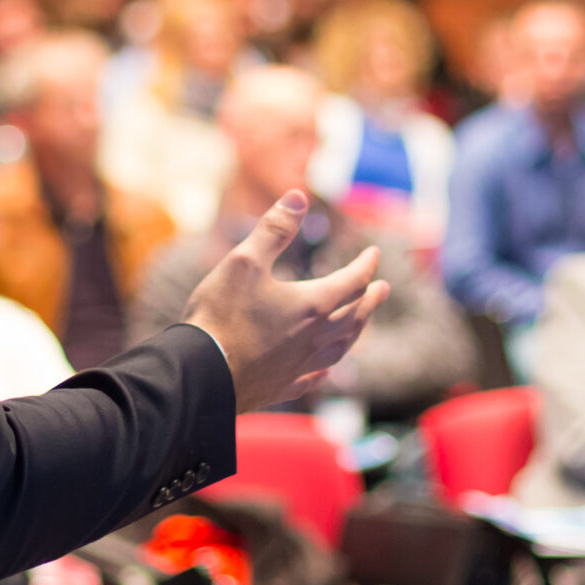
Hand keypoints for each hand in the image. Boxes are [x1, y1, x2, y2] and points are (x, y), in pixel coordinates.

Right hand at [180, 192, 390, 413]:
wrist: (201, 374)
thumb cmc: (221, 315)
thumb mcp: (244, 260)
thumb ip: (274, 229)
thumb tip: (298, 197)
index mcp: (311, 305)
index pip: (351, 282)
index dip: (366, 265)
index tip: (373, 253)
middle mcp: (313, 338)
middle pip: (354, 317)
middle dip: (370, 300)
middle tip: (383, 289)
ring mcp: (299, 366)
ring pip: (340, 349)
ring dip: (356, 333)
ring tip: (361, 325)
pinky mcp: (281, 387)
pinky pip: (313, 379)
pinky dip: (325, 370)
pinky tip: (325, 371)